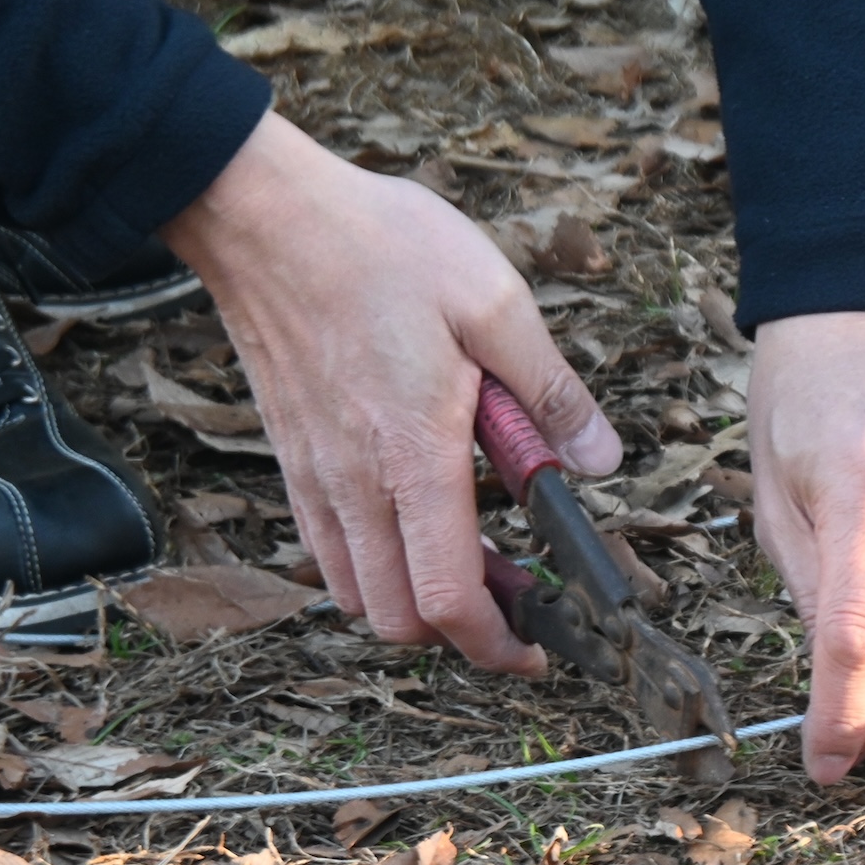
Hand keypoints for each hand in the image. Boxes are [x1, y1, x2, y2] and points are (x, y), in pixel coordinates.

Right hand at [160, 111, 621, 670]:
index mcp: (415, 454)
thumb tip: (600, 461)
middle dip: (462, 630)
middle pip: (400, 617)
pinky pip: (329, 550)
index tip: (537, 648)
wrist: (264, 215)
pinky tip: (416, 521)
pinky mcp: (291, 458)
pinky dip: (374, 566)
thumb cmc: (380, 247)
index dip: (496, 644)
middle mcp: (355, 482)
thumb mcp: (496, 304)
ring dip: (417, 600)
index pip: (448, 597)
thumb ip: (551, 393)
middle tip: (519, 598)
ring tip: (476, 561)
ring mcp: (314, 475)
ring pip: (359, 594)